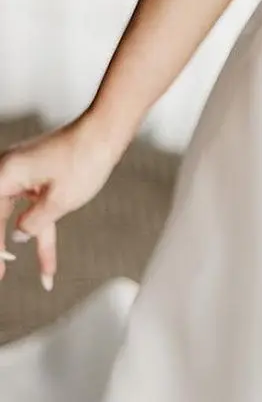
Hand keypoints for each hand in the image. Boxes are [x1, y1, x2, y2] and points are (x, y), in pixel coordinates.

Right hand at [0, 116, 126, 291]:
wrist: (107, 130)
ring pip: (17, 216)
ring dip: (23, 245)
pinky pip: (35, 209)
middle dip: (0, 247)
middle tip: (1, 274)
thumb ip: (32, 224)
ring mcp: (25, 173)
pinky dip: (41, 233)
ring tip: (24, 277)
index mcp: (5, 174)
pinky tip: (48, 266)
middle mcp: (10, 171)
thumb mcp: (58, 201)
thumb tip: (19, 235)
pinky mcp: (39, 176)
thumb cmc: (85, 158)